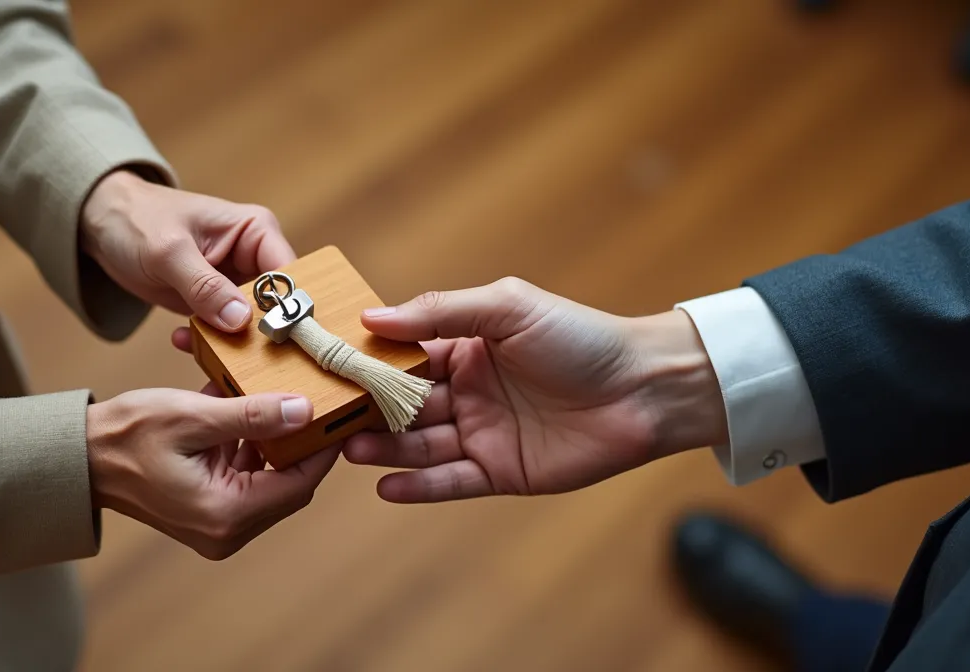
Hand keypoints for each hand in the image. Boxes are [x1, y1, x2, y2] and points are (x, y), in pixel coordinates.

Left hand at [79, 170, 295, 332]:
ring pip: (253, 326)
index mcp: (256, 232)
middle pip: (278, 306)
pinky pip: (225, 333)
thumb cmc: (137, 219)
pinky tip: (184, 341)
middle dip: (262, 335)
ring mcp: (236, 284)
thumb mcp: (169, 252)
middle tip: (246, 361)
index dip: (288, 308)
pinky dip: (209, 343)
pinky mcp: (216, 304)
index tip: (277, 340)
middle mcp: (254, 259)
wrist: (103, 226)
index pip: (289, 274)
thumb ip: (205, 286)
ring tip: (210, 353)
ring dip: (234, 345)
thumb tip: (241, 320)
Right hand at [87, 386, 337, 558]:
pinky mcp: (208, 509)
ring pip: (268, 476)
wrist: (78, 457)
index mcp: (226, 514)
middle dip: (298, 440)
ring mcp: (217, 523)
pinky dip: (248, 444)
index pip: (300, 484)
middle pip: (289, 483)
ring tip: (275, 397)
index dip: (322, 446)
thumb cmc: (127, 437)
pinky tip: (243, 409)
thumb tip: (304, 410)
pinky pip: (245, 475)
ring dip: (272, 439)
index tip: (337, 411)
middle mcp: (226, 529)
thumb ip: (252, 416)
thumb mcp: (194, 417)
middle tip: (313, 398)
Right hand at [342, 278, 727, 502]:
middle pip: (404, 405)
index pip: (404, 355)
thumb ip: (442, 312)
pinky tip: (387, 485)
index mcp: (467, 349)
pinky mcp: (502, 472)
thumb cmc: (582, 338)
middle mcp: (468, 392)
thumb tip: (372, 316)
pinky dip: (420, 485)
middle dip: (366, 411)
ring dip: (385, 448)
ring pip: (421, 444)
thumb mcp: (508, 308)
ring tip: (350, 450)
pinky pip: (451, 481)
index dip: (366, 361)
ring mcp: (483, 434)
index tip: (324, 363)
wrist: (646, 388)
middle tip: (326, 416)